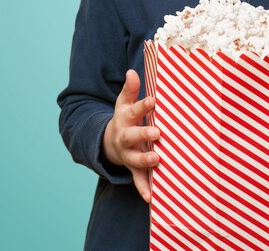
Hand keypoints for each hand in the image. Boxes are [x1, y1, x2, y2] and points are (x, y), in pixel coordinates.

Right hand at [102, 69, 159, 202]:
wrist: (110, 142)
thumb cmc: (124, 118)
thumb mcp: (124, 102)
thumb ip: (130, 89)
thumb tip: (132, 71)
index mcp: (125, 119)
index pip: (135, 110)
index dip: (144, 105)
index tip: (155, 100)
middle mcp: (126, 137)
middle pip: (133, 136)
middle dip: (144, 134)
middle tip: (157, 133)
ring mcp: (128, 154)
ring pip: (135, 159)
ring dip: (145, 161)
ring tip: (157, 160)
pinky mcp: (133, 169)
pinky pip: (138, 179)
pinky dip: (144, 188)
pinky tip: (151, 197)